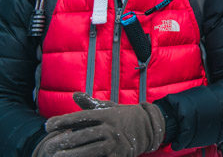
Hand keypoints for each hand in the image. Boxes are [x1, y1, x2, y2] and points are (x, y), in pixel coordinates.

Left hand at [33, 92, 165, 156]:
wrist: (150, 126)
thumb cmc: (124, 116)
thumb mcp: (109, 107)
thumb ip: (90, 104)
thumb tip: (74, 94)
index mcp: (106, 114)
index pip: (81, 116)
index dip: (64, 121)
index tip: (48, 125)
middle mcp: (111, 126)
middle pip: (84, 134)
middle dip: (65, 141)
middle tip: (50, 146)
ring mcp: (116, 141)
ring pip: (90, 149)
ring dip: (73, 154)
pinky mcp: (120, 154)